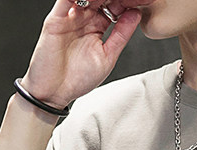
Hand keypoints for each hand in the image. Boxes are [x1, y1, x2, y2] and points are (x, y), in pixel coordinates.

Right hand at [21, 0, 154, 108]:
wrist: (53, 92)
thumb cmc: (77, 79)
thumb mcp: (108, 57)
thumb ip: (121, 35)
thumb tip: (136, 15)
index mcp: (96, 27)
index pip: (113, 7)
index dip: (126, 3)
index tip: (142, 0)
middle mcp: (83, 19)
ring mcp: (69, 17)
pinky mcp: (55, 18)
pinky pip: (66, 0)